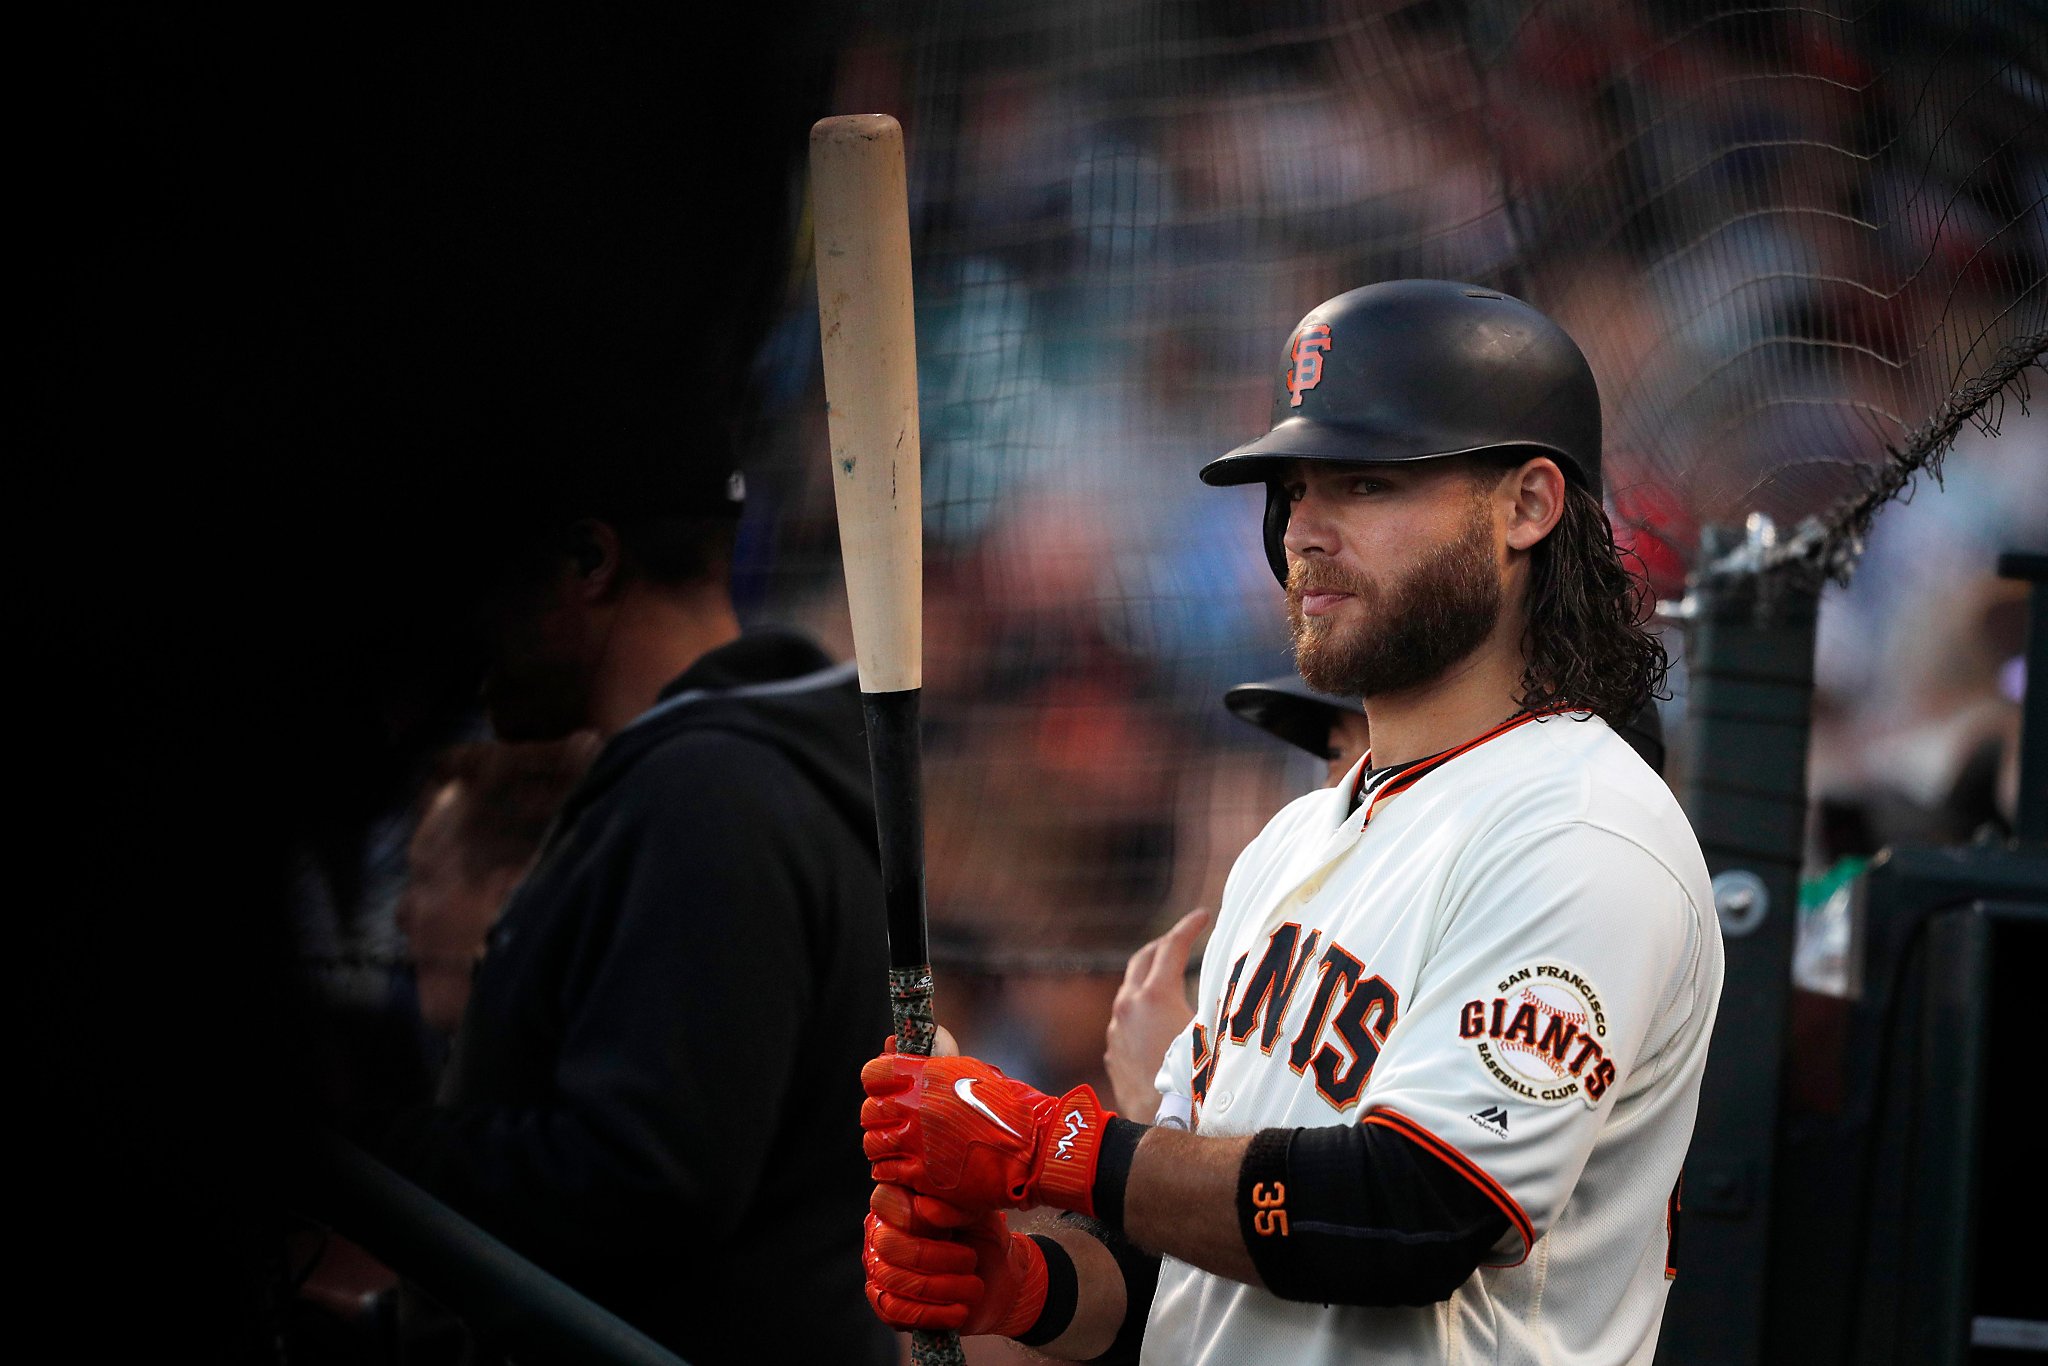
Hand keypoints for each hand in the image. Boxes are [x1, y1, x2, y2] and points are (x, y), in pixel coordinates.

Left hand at [861, 1049, 1112, 1213]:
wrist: (1033, 1152)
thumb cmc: (1007, 1108)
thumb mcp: (970, 1071)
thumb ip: (931, 1062)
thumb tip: (894, 1044)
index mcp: (927, 1077)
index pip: (874, 1073)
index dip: (878, 1081)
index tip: (885, 1088)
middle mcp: (916, 1108)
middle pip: (870, 1111)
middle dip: (879, 1116)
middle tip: (895, 1122)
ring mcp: (917, 1144)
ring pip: (873, 1143)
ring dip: (883, 1144)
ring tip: (901, 1147)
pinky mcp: (922, 1176)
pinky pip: (886, 1171)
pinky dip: (891, 1170)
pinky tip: (906, 1167)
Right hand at [862, 1184, 1046, 1337]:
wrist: (1000, 1282)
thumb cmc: (983, 1239)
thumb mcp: (979, 1214)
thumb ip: (954, 1204)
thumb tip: (926, 1206)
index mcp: (899, 1199)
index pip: (887, 1201)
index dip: (917, 1218)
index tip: (951, 1230)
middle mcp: (881, 1232)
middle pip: (889, 1244)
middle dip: (934, 1257)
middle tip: (970, 1260)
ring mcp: (880, 1270)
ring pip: (895, 1280)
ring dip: (942, 1287)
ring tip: (974, 1287)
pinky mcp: (887, 1305)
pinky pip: (895, 1312)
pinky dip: (932, 1313)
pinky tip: (959, 1311)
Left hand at [1105, 908, 1208, 1117]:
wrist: (1161, 1130)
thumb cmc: (1195, 1082)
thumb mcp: (1216, 1034)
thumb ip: (1222, 1003)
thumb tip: (1242, 980)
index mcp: (1152, 996)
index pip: (1172, 947)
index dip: (1190, 926)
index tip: (1206, 915)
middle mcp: (1126, 1008)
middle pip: (1143, 960)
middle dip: (1166, 944)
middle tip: (1186, 937)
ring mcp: (1115, 1031)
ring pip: (1130, 991)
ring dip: (1151, 977)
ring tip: (1173, 977)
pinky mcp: (1113, 1053)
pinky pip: (1125, 1020)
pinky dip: (1141, 1008)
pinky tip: (1158, 1020)